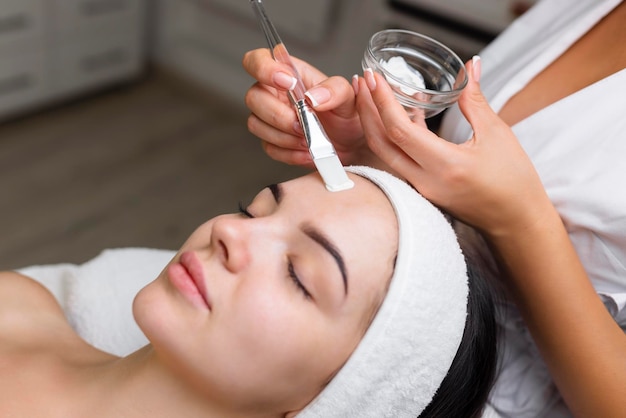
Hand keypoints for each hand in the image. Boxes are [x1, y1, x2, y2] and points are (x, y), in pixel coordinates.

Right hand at [242, 48, 376, 166]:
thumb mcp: (349, 96)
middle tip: (302, 123)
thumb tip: (312, 96)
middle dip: (278, 114)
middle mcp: (275, 93)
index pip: (258, 60)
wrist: (352, 144)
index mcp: (290, 73)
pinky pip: (268, 147)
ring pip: (255, 124)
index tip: (287, 83)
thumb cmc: (347, 114)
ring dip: (283, 135)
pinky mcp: (273, 141)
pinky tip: (307, 151)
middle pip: (252, 97)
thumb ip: (334, 90)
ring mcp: (270, 118)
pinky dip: (289, 153)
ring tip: (308, 139)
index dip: (263, 68)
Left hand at [354, 59, 551, 237]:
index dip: (382, 101)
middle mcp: (426, 181)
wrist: (516, 220)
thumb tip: (468, 66)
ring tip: (373, 93)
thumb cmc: (513, 181)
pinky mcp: (422, 190)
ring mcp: (421, 188)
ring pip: (387, 153)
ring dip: (375, 123)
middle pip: (382, 143)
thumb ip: (474, 100)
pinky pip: (400, 160)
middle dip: (367, 110)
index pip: (400, 131)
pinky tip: (403, 112)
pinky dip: (396, 136)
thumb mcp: (496, 134)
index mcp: (445, 165)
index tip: (374, 77)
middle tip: (364, 81)